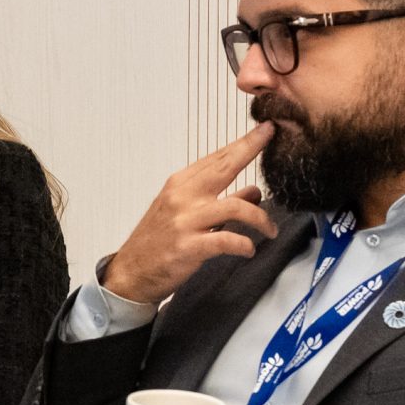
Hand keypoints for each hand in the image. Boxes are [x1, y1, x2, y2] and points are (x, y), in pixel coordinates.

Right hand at [101, 124, 279, 304]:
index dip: (244, 143)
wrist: (130, 274)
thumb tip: (253, 191)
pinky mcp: (188, 247)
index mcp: (180, 185)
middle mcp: (182, 197)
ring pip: (235, 208)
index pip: (217, 158)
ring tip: (270, 230)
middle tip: (273, 140)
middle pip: (224, 167)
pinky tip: (249, 249)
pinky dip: (244, 244)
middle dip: (251, 150)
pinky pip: (226, 240)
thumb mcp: (186, 214)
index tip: (265, 130)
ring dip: (260, 218)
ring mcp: (185, 221)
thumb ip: (222, 201)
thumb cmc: (157, 243)